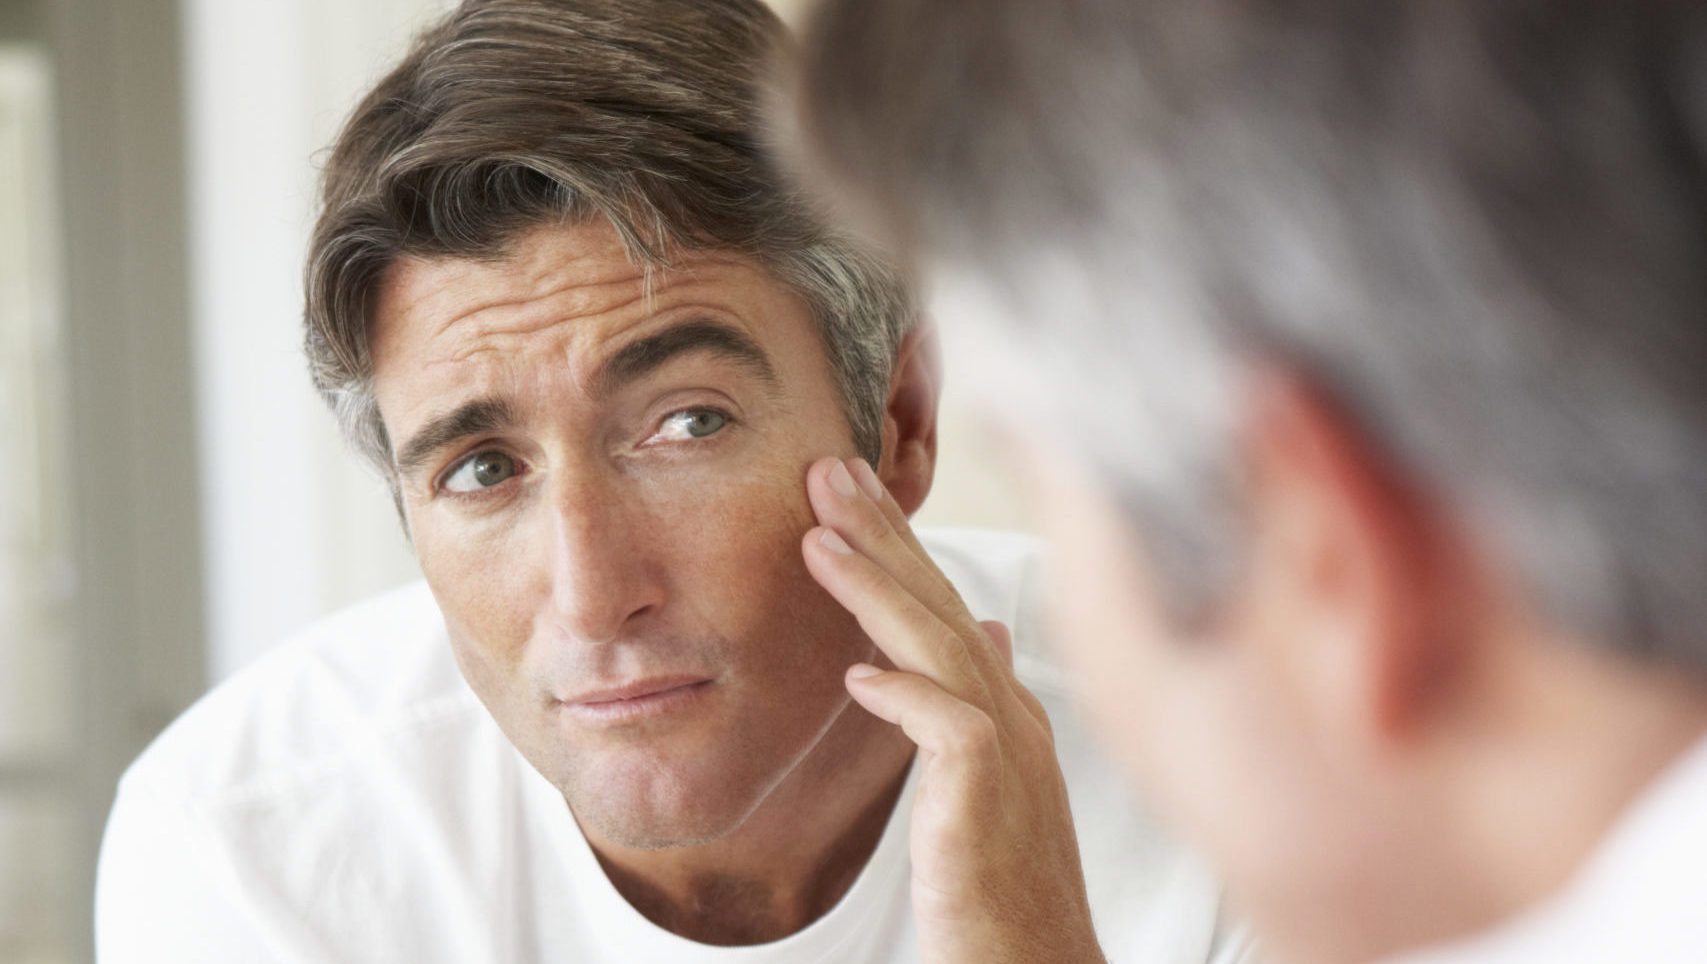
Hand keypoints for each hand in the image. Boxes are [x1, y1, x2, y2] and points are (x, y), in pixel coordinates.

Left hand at [801, 456, 1103, 963]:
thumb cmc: (1003, 886)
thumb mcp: (991, 782)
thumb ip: (981, 705)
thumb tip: (985, 633)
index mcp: (1007, 708)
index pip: (946, 605)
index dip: (898, 546)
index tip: (847, 494)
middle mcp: (1014, 716)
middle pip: (943, 605)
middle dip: (884, 533)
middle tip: (828, 468)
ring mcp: (1010, 756)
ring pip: (943, 648)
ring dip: (879, 589)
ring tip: (818, 538)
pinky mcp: (991, 802)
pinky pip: (951, 730)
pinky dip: (905, 694)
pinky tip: (856, 675)